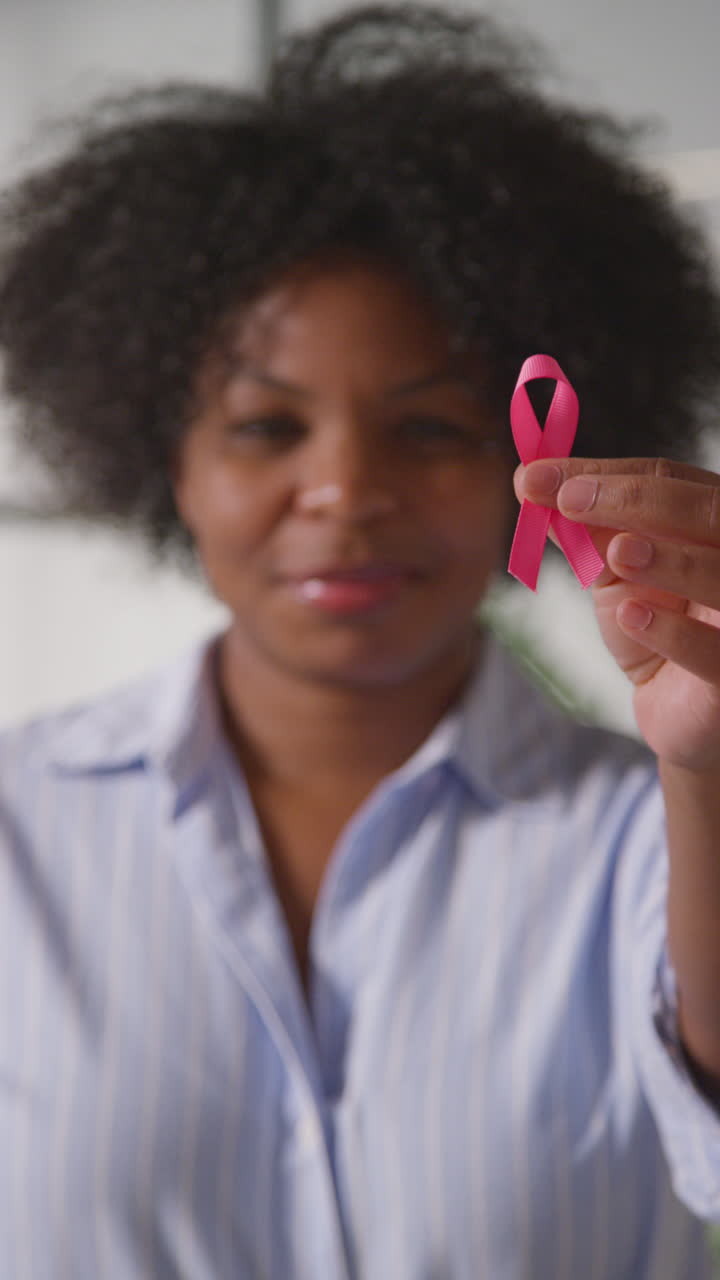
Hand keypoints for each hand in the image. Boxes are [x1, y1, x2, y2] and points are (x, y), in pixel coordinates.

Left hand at [515, 457, 719, 771]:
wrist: (677, 707)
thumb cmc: (655, 629)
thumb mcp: (613, 575)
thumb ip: (583, 532)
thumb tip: (527, 483)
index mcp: (712, 520)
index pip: (668, 477)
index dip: (603, 473)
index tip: (535, 476)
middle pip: (708, 509)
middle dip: (634, 499)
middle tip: (565, 500)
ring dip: (668, 559)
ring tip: (616, 553)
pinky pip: (715, 651)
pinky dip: (674, 631)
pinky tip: (632, 615)